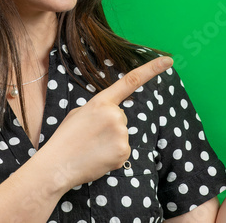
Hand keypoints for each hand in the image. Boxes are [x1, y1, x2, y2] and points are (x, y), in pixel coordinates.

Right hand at [39, 55, 173, 188]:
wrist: (56, 165)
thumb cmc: (65, 139)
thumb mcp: (79, 114)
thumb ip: (100, 109)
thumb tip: (114, 115)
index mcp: (102, 102)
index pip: (131, 81)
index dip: (152, 69)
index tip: (169, 60)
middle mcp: (115, 115)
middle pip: (122, 117)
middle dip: (110, 125)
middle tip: (90, 136)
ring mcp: (121, 133)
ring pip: (123, 134)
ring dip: (111, 141)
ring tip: (92, 147)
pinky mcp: (124, 151)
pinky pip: (123, 150)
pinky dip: (113, 154)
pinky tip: (98, 157)